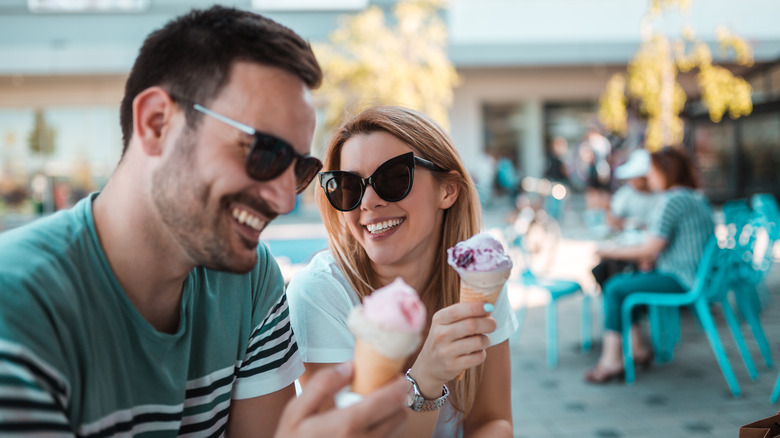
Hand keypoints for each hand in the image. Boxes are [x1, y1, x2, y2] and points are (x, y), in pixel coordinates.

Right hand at [274, 362, 408, 437]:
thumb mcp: (296, 411)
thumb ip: (321, 385)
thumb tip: (349, 367)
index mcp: (346, 425)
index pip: (388, 402)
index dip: (399, 386)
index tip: (398, 377)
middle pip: (400, 416)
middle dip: (395, 401)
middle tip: (380, 392)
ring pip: (396, 430)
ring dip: (390, 416)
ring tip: (370, 410)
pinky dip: (382, 430)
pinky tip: (364, 426)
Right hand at [409, 301, 495, 396]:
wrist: (429, 365)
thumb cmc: (445, 338)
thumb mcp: (445, 323)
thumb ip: (463, 314)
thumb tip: (488, 306)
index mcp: (438, 319)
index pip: (457, 311)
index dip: (476, 307)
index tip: (489, 306)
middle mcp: (440, 335)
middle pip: (471, 325)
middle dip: (488, 323)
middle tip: (492, 324)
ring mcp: (445, 352)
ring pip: (478, 342)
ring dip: (486, 340)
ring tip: (484, 339)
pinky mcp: (452, 366)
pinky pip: (478, 357)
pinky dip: (482, 353)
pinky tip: (477, 352)